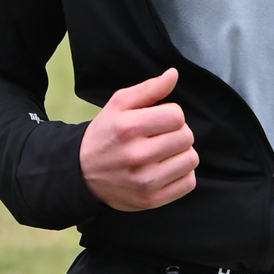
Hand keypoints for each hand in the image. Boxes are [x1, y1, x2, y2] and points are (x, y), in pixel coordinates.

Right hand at [80, 67, 198, 209]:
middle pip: (186, 137)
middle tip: (160, 137)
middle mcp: (137, 155)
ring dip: (181, 154)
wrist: (82, 174)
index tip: (159, 120)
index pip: (177, 116)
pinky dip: (181, 174)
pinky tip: (165, 169)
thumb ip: (148, 89)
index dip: (171, 115)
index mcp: (128, 128)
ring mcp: (145, 180)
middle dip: (177, 133)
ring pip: (191, 159)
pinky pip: (188, 182)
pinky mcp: (151, 199)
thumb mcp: (118, 105)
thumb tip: (174, 74)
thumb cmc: (105, 135)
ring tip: (163, 153)